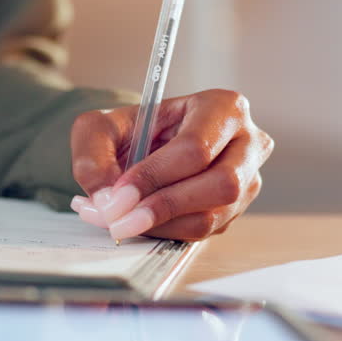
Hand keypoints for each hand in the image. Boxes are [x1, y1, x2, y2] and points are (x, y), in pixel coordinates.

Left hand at [68, 89, 271, 240]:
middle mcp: (248, 143)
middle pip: (220, 185)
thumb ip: (93, 156)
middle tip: (119, 219)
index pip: (196, 148)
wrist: (144, 146)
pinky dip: (166, 232)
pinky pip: (204, 233)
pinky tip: (138, 221)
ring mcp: (247, 180)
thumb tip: (107, 200)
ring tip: (120, 221)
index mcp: (222, 107)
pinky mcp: (235, 210)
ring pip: (212, 216)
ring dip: (161, 225)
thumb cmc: (131, 129)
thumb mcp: (100, 127)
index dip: (154, 175)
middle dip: (163, 206)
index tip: (118, 194)